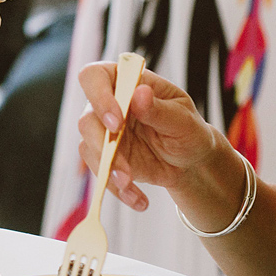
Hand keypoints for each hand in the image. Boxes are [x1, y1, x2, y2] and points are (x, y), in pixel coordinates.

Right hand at [76, 62, 226, 210]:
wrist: (189, 161)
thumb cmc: (188, 130)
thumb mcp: (183, 119)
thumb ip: (160, 109)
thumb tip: (139, 94)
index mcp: (127, 83)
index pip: (95, 77)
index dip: (98, 96)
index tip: (116, 120)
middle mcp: (109, 104)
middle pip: (86, 119)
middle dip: (102, 144)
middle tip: (123, 165)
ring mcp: (104, 131)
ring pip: (88, 148)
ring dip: (109, 170)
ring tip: (131, 185)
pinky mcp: (105, 156)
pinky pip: (100, 172)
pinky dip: (117, 189)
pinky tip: (137, 198)